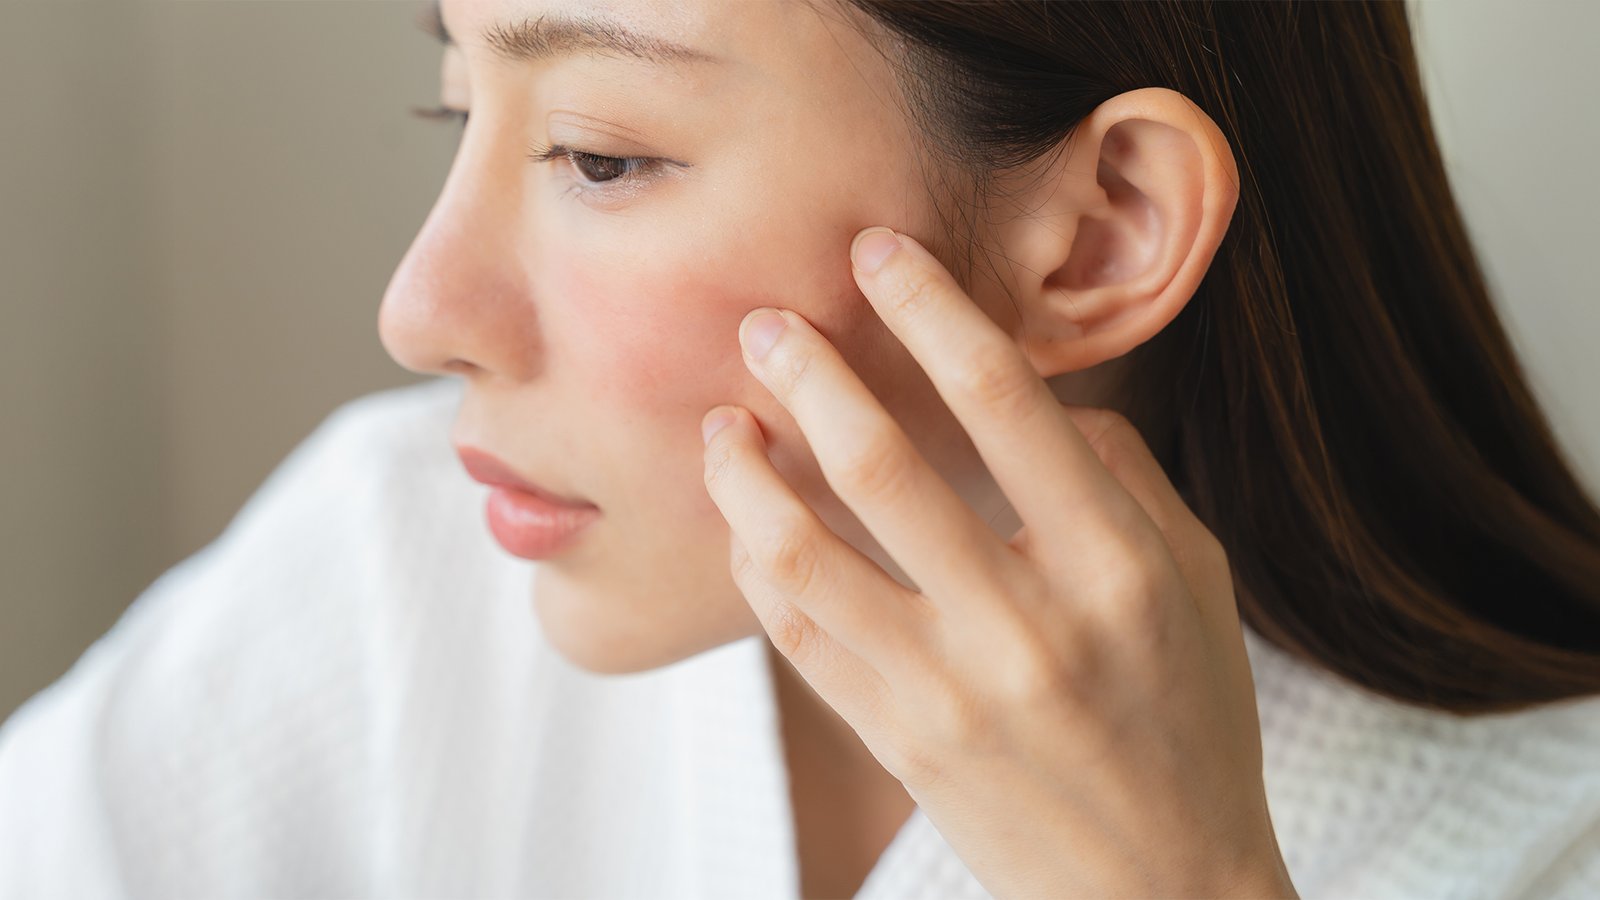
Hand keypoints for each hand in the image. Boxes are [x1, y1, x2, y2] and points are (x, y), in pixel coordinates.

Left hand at [699, 226, 1295, 898]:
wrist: (1158, 889)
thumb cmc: (1188, 722)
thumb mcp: (1199, 585)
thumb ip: (1126, 479)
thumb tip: (1046, 400)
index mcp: (1115, 565)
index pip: (1006, 401)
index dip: (931, 309)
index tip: (880, 254)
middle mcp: (1027, 623)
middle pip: (883, 466)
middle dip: (810, 374)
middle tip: (767, 322)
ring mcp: (950, 691)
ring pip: (810, 554)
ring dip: (750, 473)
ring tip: (724, 421)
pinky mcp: (896, 743)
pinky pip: (797, 638)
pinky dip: (759, 566)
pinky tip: (746, 520)